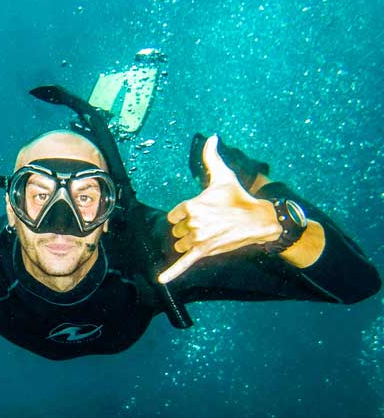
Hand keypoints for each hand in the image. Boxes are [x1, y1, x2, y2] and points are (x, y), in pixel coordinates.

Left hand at [158, 135, 280, 283]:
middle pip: (176, 231)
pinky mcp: (203, 252)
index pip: (173, 215)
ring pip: (180, 244)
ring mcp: (198, 240)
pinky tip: (161, 280)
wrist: (257, 220)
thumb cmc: (237, 197)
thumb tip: (210, 136)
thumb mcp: (223, 175)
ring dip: (189, 241)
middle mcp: (193, 223)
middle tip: (208, 223)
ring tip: (208, 234)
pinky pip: (184, 264)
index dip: (183, 215)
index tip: (197, 213)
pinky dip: (172, 273)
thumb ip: (211, 157)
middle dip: (188, 228)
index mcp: (192, 205)